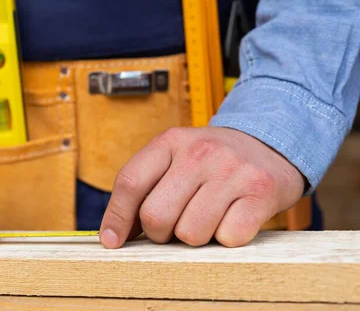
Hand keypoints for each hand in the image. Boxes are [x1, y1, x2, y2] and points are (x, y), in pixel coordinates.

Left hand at [99, 127, 304, 247]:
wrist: (270, 144)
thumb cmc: (212, 162)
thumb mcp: (175, 158)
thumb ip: (145, 188)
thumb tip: (115, 235)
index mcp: (170, 141)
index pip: (130, 182)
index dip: (116, 218)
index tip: (112, 242)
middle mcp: (200, 152)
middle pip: (156, 215)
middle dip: (161, 233)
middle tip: (175, 226)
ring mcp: (231, 171)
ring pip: (190, 233)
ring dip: (195, 237)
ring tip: (206, 219)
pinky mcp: (261, 192)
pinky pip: (228, 237)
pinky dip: (226, 238)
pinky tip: (232, 218)